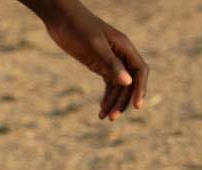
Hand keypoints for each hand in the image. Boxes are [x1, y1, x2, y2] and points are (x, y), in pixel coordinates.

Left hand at [40, 2, 148, 119]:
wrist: (61, 19)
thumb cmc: (78, 28)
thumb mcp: (94, 46)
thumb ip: (111, 63)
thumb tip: (128, 82)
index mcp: (124, 47)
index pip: (140, 71)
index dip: (140, 89)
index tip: (137, 106)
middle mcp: (121, 55)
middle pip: (129, 83)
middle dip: (122, 101)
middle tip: (112, 118)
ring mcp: (110, 60)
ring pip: (118, 86)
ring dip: (113, 102)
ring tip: (103, 117)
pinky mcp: (100, 64)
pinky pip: (109, 84)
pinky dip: (107, 97)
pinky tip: (101, 108)